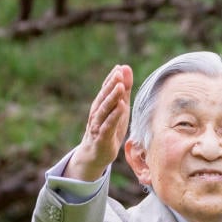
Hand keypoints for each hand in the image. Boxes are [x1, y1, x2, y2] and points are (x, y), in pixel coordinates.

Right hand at [64, 63, 133, 181]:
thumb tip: (125, 67)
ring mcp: (98, 125)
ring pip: (105, 109)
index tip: (120, 68)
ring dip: (112, 97)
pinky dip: (114, 116)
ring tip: (120, 86)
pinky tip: (121, 107)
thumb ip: (123, 90)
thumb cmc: (109, 129)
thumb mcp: (119, 108)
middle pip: (104, 96)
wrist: (96, 154)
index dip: (112, 78)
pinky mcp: (102, 137)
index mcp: (101, 104)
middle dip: (111, 84)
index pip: (105, 89)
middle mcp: (97, 112)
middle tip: (119, 73)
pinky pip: (108, 125)